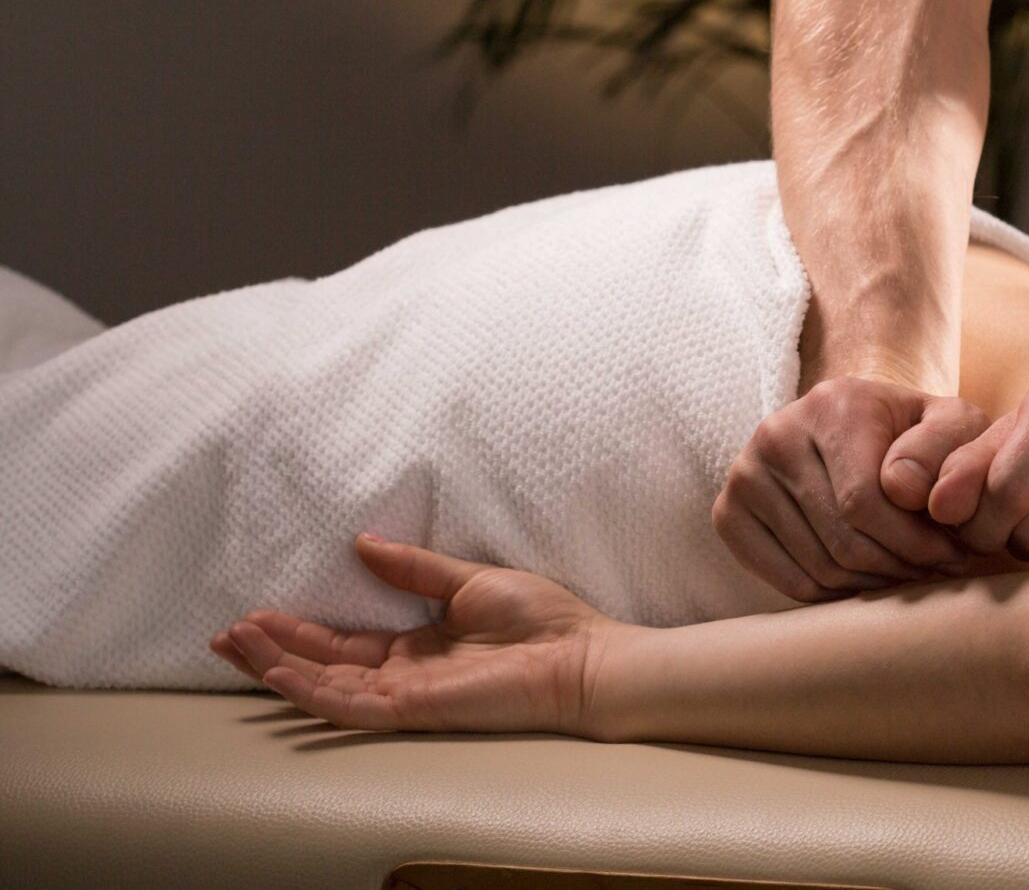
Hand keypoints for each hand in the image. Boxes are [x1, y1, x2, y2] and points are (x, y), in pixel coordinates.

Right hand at [209, 533, 625, 736]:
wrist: (580, 655)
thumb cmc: (541, 620)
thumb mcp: (468, 579)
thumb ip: (414, 568)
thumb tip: (362, 542)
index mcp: (416, 645)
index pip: (343, 641)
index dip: (298, 629)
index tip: (256, 611)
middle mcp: (404, 674)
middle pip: (322, 665)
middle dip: (273, 649)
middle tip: (226, 632)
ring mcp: (406, 695)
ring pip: (325, 687)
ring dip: (278, 666)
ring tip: (235, 644)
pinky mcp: (414, 709)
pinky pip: (351, 705)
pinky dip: (311, 691)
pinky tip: (278, 673)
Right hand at [712, 376, 986, 601]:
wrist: (854, 424)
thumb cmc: (912, 433)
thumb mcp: (951, 422)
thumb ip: (948, 446)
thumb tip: (906, 491)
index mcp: (831, 406)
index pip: (864, 503)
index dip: (916, 544)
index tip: (955, 557)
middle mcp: (777, 434)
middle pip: (842, 541)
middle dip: (900, 568)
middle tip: (935, 574)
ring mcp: (745, 475)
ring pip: (819, 569)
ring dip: (873, 585)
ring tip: (907, 574)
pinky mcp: (729, 513)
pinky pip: (790, 584)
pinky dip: (836, 595)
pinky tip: (867, 578)